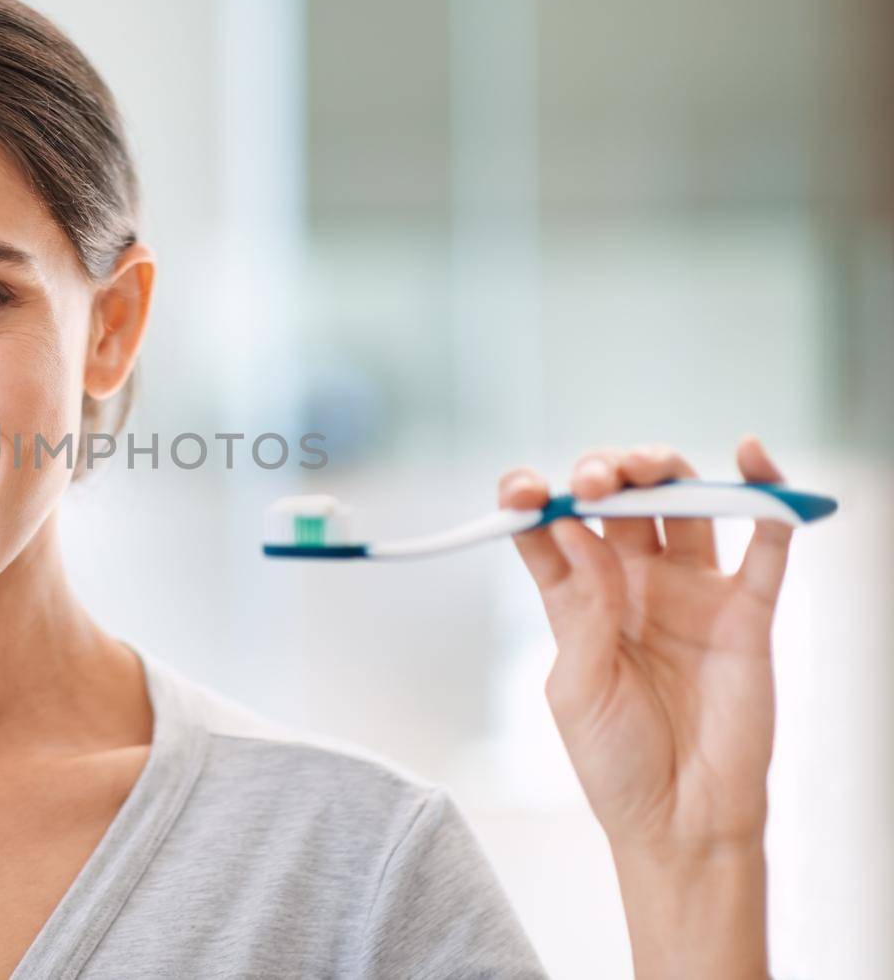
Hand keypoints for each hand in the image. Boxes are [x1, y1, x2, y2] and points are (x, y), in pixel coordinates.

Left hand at [499, 434, 791, 977]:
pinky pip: (764, 544)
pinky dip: (765, 496)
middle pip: (618, 500)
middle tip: (593, 482)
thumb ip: (582, 609)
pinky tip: (752, 459)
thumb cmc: (614, 761)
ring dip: (665, 471)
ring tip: (647, 472)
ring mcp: (690, 592)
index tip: (518, 490)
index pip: (549, 528)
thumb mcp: (577, 687)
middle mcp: (631, 583)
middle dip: (604, 473)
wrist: (681, 823)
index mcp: (576, 598)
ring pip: (683, 505)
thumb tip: (576, 527)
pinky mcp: (746, 612)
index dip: (531, 498)